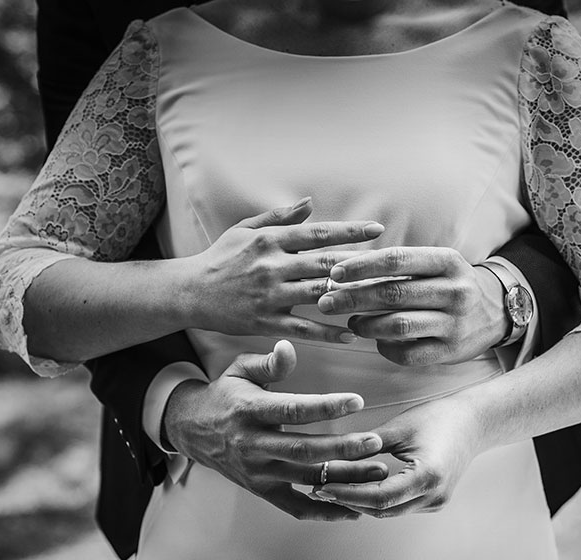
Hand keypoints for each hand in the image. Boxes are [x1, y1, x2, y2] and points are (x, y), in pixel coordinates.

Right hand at [164, 340, 388, 520]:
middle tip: (376, 442)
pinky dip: (324, 511)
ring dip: (344, 477)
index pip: (293, 410)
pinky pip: (295, 507)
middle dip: (343, 448)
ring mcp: (257, 471)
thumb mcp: (239, 369)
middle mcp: (252, 445)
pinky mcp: (262, 490)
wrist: (190, 429)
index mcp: (249, 411)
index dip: (326, 406)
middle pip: (303, 450)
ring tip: (378, 470)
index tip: (357, 400)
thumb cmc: (225, 394)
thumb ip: (268, 362)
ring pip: (306, 478)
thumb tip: (289, 348)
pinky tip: (354, 510)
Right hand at [176, 198, 383, 342]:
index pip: (318, 233)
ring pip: (319, 295)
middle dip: (360, 265)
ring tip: (379, 300)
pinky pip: (303, 329)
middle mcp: (272, 266)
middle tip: (390, 266)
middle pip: (325, 264)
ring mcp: (270, 295)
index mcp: (270, 240)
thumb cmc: (222, 257)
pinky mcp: (265, 322)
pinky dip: (328, 333)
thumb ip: (281, 217)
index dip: (350, 231)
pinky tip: (351, 336)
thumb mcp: (246, 229)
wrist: (189, 292)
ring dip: (350, 297)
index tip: (377, 229)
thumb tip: (311, 202)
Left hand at [314, 398, 479, 517]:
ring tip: (328, 490)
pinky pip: (398, 506)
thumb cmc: (438, 417)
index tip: (321, 487)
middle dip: (347, 501)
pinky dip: (375, 500)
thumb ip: (366, 446)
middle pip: (381, 509)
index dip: (346, 494)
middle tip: (316, 489)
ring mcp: (435, 502)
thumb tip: (330, 459)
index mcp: (427, 476)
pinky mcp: (433, 502)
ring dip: (359, 503)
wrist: (474, 422)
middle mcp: (433, 496)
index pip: (378, 496)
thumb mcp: (398, 428)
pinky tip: (353, 489)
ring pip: (388, 511)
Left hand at [316, 247, 506, 365]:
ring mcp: (455, 324)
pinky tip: (377, 341)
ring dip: (366, 325)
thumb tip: (345, 271)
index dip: (362, 266)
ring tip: (351, 322)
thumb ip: (399, 266)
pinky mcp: (452, 352)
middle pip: (394, 293)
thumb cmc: (451, 284)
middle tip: (325, 301)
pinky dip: (386, 349)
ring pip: (399, 325)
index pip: (398, 259)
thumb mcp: (436, 264)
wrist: (498, 311)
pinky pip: (409, 354)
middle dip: (353, 298)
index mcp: (448, 262)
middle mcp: (455, 291)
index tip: (335, 273)